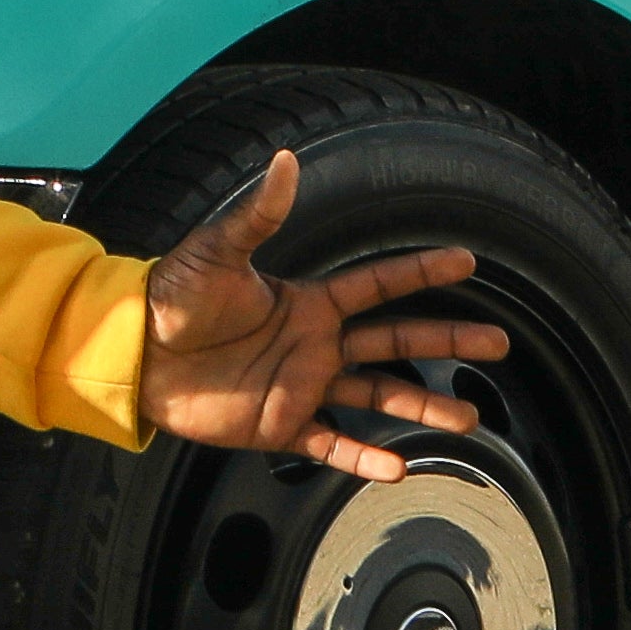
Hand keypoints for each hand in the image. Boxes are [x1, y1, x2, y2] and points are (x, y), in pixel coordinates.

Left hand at [133, 151, 507, 481]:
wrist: (134, 356)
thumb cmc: (173, 299)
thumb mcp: (216, 253)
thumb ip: (257, 216)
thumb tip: (285, 160)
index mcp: (307, 302)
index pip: (378, 285)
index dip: (420, 271)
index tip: (467, 262)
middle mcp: (314, 344)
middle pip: (395, 342)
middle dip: (446, 341)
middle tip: (496, 345)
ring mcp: (301, 386)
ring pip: (376, 398)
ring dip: (421, 407)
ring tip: (468, 419)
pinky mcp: (278, 426)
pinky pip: (331, 444)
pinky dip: (363, 458)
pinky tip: (398, 469)